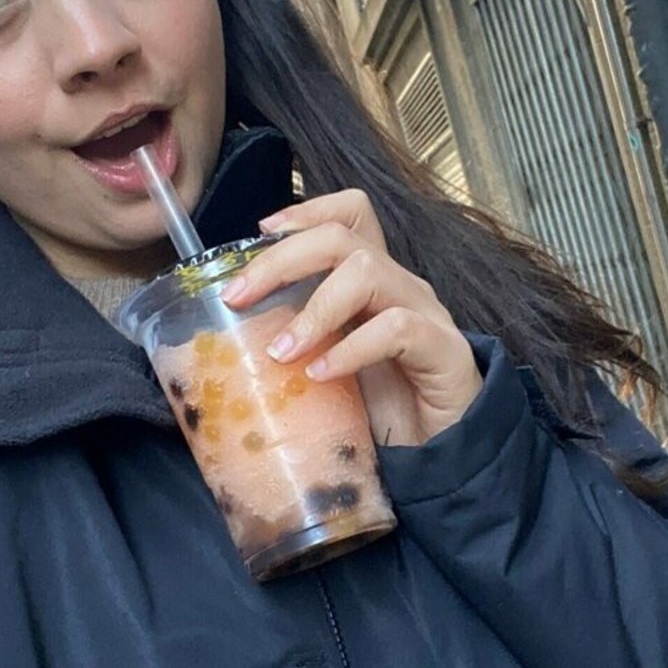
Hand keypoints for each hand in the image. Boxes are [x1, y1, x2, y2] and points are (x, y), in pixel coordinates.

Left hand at [218, 189, 482, 447]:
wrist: (441, 455)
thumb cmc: (380, 411)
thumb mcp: (326, 365)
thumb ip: (293, 341)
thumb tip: (224, 339)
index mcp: (373, 282)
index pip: (351, 214)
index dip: (305, 212)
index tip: (259, 233)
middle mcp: (400, 285)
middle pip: (342, 236)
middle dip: (280, 260)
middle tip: (236, 299)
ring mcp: (426, 313)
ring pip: (367, 271)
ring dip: (314, 309)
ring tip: (281, 352)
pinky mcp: (443, 349)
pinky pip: (396, 328)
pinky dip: (350, 348)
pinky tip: (322, 375)